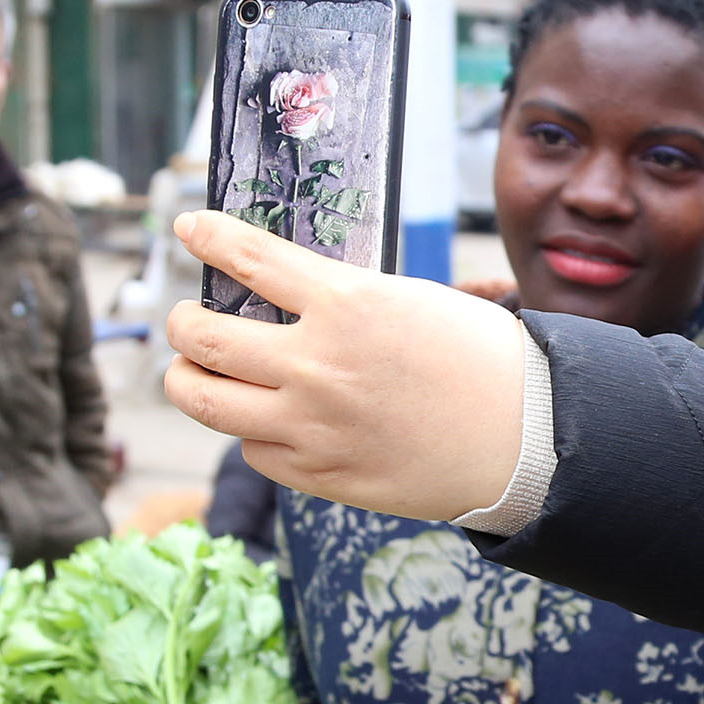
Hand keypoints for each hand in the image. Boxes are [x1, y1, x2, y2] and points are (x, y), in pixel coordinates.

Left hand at [162, 211, 528, 521]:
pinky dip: (249, 430)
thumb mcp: (409, 300)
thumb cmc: (478, 361)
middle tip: (184, 320)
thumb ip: (339, 298)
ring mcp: (310, 424)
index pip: (245, 257)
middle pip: (199, 337)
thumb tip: (280, 295)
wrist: (524, 437)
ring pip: (203, 399)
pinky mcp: (319, 473)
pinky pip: (251, 449)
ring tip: (193, 371)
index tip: (187, 230)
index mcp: (345, 304)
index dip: (205, 237)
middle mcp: (315, 364)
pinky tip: (264, 419)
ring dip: (186, 378)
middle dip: (179, 323)